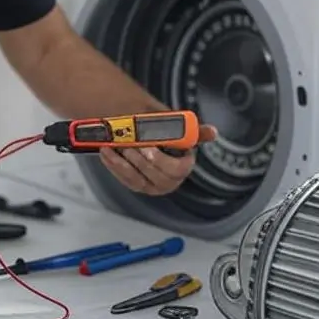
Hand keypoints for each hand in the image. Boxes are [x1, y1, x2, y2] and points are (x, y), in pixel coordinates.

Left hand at [99, 125, 217, 195]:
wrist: (152, 143)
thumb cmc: (169, 139)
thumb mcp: (181, 133)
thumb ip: (195, 132)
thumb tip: (213, 132)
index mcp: (183, 169)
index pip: (175, 169)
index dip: (160, 160)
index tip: (149, 148)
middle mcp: (168, 182)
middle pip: (153, 175)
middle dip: (140, 160)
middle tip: (129, 144)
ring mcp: (150, 186)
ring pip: (136, 179)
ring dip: (123, 163)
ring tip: (115, 147)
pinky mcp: (134, 185)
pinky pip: (123, 179)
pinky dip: (113, 165)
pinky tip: (106, 152)